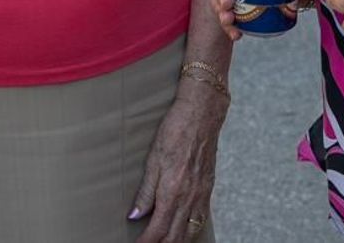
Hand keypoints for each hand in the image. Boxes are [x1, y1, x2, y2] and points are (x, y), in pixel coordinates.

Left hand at [128, 83, 225, 241]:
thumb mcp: (153, 159)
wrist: (202, 113)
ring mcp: (202, 194)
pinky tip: (184, 232)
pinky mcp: (209, 188)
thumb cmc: (175, 130)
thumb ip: (145, 191)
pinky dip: (190, 231)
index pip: (158, 229)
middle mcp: (189, 197)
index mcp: (173, 191)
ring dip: (176, 242)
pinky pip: (200, 219)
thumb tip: (134, 216)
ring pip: (190, 232)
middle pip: (175, 236)